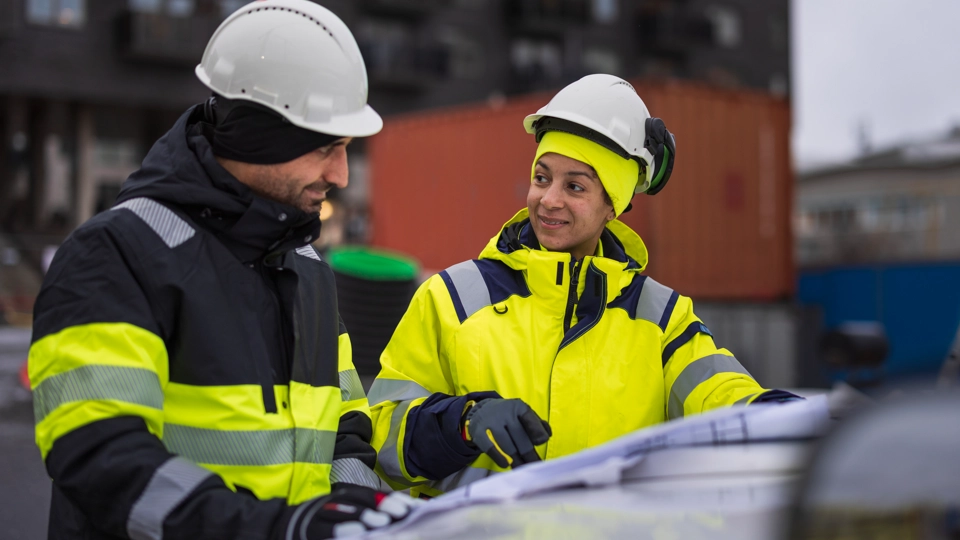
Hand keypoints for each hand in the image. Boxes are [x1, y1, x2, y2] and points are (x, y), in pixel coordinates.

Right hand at [286, 484, 423, 538]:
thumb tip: (405, 511)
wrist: (288, 525)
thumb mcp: (349, 509)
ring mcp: (323, 515)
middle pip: (362, 500)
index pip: (372, 494)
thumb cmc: (329, 520)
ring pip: (346, 514)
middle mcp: (336, 501)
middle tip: (400, 514)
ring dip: (365, 518)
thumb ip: (372, 509)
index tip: (410, 507)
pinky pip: (330, 531)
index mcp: (346, 494)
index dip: (392, 499)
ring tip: (381, 523)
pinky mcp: (314, 531)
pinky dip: (344, 531)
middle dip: (383, 506)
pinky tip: (358, 533)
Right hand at [462, 398, 551, 468]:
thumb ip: (537, 424)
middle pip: (520, 437)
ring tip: (523, 470)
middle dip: (529, 454)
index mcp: (519, 407)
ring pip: (507, 445)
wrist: (482, 410)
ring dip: (516, 460)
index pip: (530, 420)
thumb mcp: (523, 414)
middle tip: (535, 465)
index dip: (538, 433)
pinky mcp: (479, 431)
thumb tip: (546, 436)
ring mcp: (491, 422)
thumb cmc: (509, 416)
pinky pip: (489, 447)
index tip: (541, 443)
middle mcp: (505, 412)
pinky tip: (505, 465)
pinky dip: (498, 457)